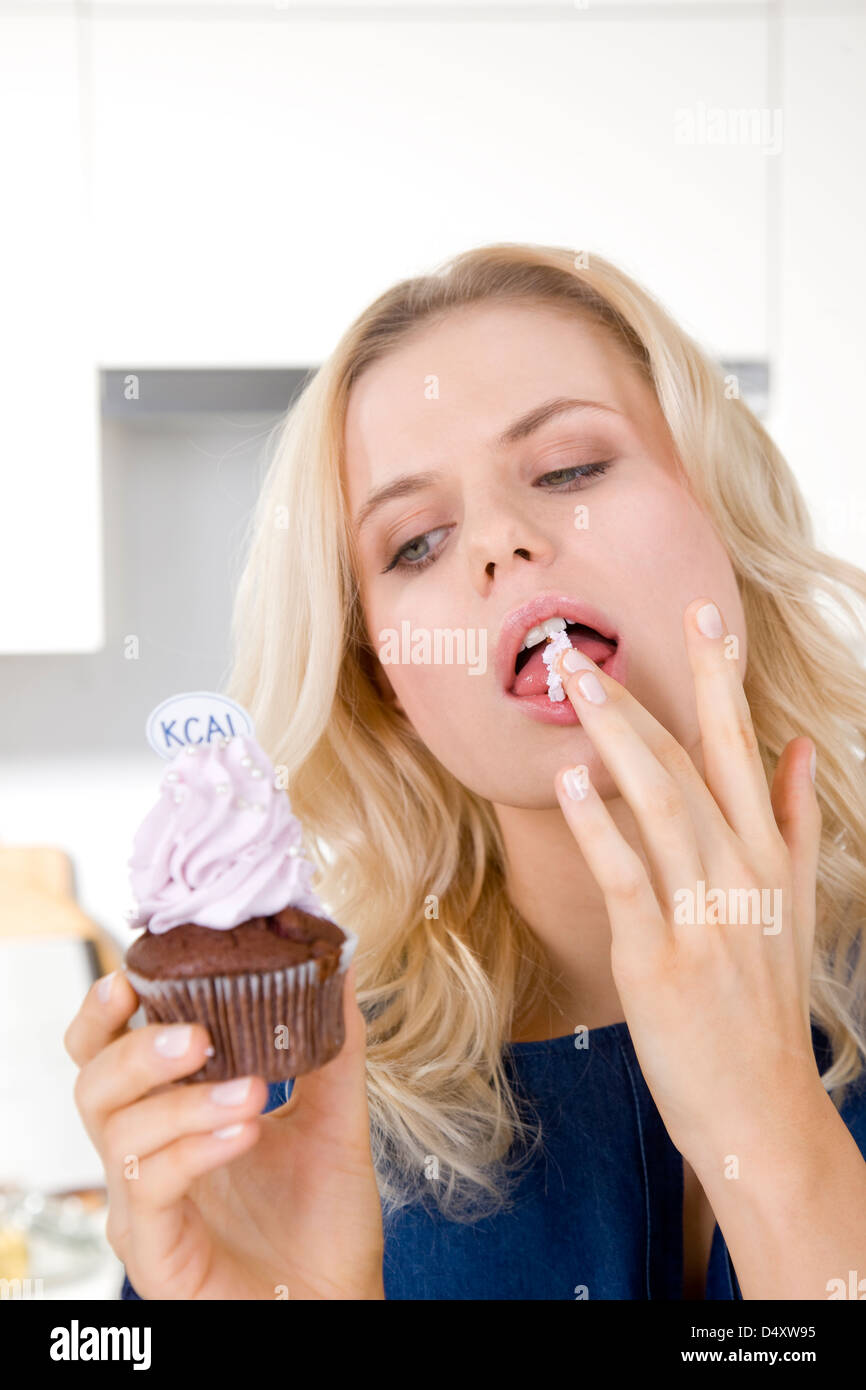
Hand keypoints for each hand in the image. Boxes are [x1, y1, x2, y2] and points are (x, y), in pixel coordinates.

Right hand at [65, 961, 384, 1299]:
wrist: (340, 1303)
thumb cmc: (325, 1218)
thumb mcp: (336, 1116)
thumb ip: (333, 1044)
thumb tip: (342, 963)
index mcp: (172, 1111)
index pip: (109, 1049)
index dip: (107, 1009)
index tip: (135, 973)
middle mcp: (145, 1154)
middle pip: (93, 1082)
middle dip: (137, 1046)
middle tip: (198, 1034)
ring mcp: (143, 1206)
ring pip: (120, 1133)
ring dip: (184, 1101)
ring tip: (251, 1090)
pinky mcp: (154, 1252)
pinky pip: (150, 1189)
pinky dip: (195, 1149)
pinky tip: (245, 1132)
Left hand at [552, 597, 823, 1165]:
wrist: (762, 1105)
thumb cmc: (766, 1004)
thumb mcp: (795, 905)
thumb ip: (797, 822)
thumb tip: (799, 747)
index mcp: (770, 855)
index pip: (743, 745)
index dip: (722, 675)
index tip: (704, 612)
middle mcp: (742, 872)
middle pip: (690, 759)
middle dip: (638, 693)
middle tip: (579, 645)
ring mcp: (703, 913)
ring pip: (660, 800)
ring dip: (614, 734)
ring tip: (571, 684)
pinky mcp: (659, 957)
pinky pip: (627, 875)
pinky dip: (598, 824)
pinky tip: (569, 780)